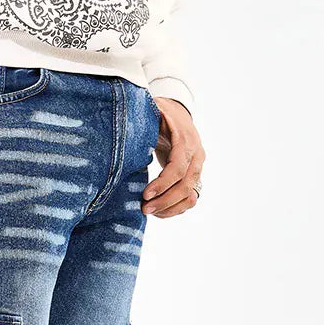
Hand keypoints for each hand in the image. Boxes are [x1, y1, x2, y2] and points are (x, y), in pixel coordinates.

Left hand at [143, 98, 204, 217]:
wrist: (178, 114)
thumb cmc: (160, 114)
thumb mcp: (152, 112)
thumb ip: (143, 122)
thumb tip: (126, 130)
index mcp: (186, 140)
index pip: (178, 168)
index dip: (162, 184)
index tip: (145, 195)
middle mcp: (197, 155)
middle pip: (185, 186)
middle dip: (164, 201)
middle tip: (144, 209)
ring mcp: (198, 168)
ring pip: (190, 196)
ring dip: (170, 208)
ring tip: (149, 211)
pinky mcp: (194, 177)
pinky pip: (189, 199)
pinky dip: (175, 209)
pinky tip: (158, 212)